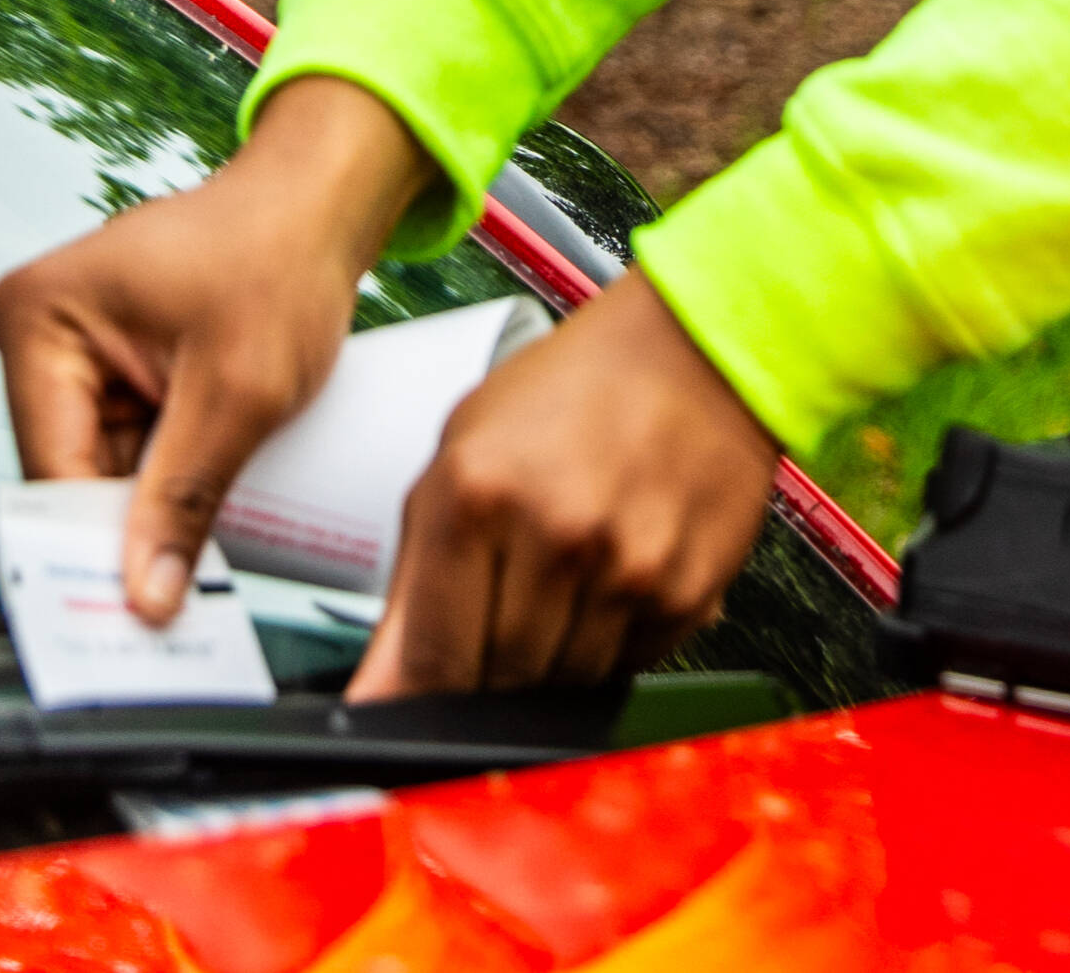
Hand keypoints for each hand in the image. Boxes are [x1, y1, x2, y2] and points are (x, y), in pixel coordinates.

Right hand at [0, 76, 434, 623]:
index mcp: (39, 320)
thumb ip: (186, 498)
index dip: (93, 546)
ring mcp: (74, 353)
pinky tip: (203, 521)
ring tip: (204, 561)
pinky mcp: (113, 369)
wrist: (320, 207)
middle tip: (178, 606)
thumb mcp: (238, 393)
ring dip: (151, 513)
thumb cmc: (278, 259)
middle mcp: (38, 334)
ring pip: (103, 474)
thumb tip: (146, 598)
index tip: (137, 615)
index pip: (53, 468)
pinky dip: (166, 486)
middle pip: (71, 477)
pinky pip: (130, 452)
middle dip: (124, 534)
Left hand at [346, 272, 779, 699]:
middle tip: (487, 626)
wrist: (691, 353)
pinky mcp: (688, 593)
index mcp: (477, 496)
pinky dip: (604, 647)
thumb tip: (378, 692)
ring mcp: (630, 569)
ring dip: (545, 663)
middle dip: (480, 675)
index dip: (412, 699)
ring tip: (551, 587)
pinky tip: (603, 584)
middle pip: (498, 680)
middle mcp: (557, 536)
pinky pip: (626, 666)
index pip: (433, 656)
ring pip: (563, 684)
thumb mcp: (458, 461)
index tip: (401, 716)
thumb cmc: (563, 397)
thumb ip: (412, 584)